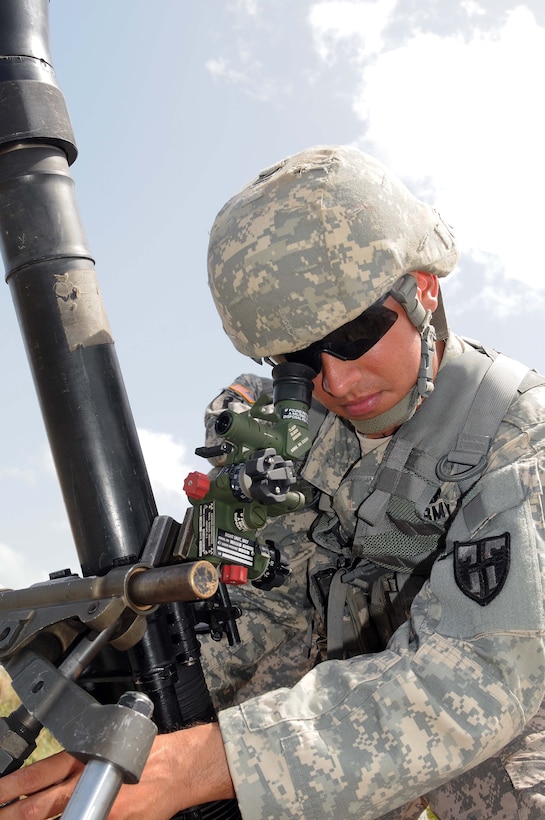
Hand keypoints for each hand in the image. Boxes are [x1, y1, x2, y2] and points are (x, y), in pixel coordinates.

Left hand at [0, 723, 234, 818]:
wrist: (179, 768)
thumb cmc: (148, 753)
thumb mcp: (109, 745)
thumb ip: (78, 763)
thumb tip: (46, 782)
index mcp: (86, 758)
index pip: (38, 775)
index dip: (11, 788)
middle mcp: (88, 785)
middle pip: (38, 806)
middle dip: (13, 814)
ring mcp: (101, 810)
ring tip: (16, 818)